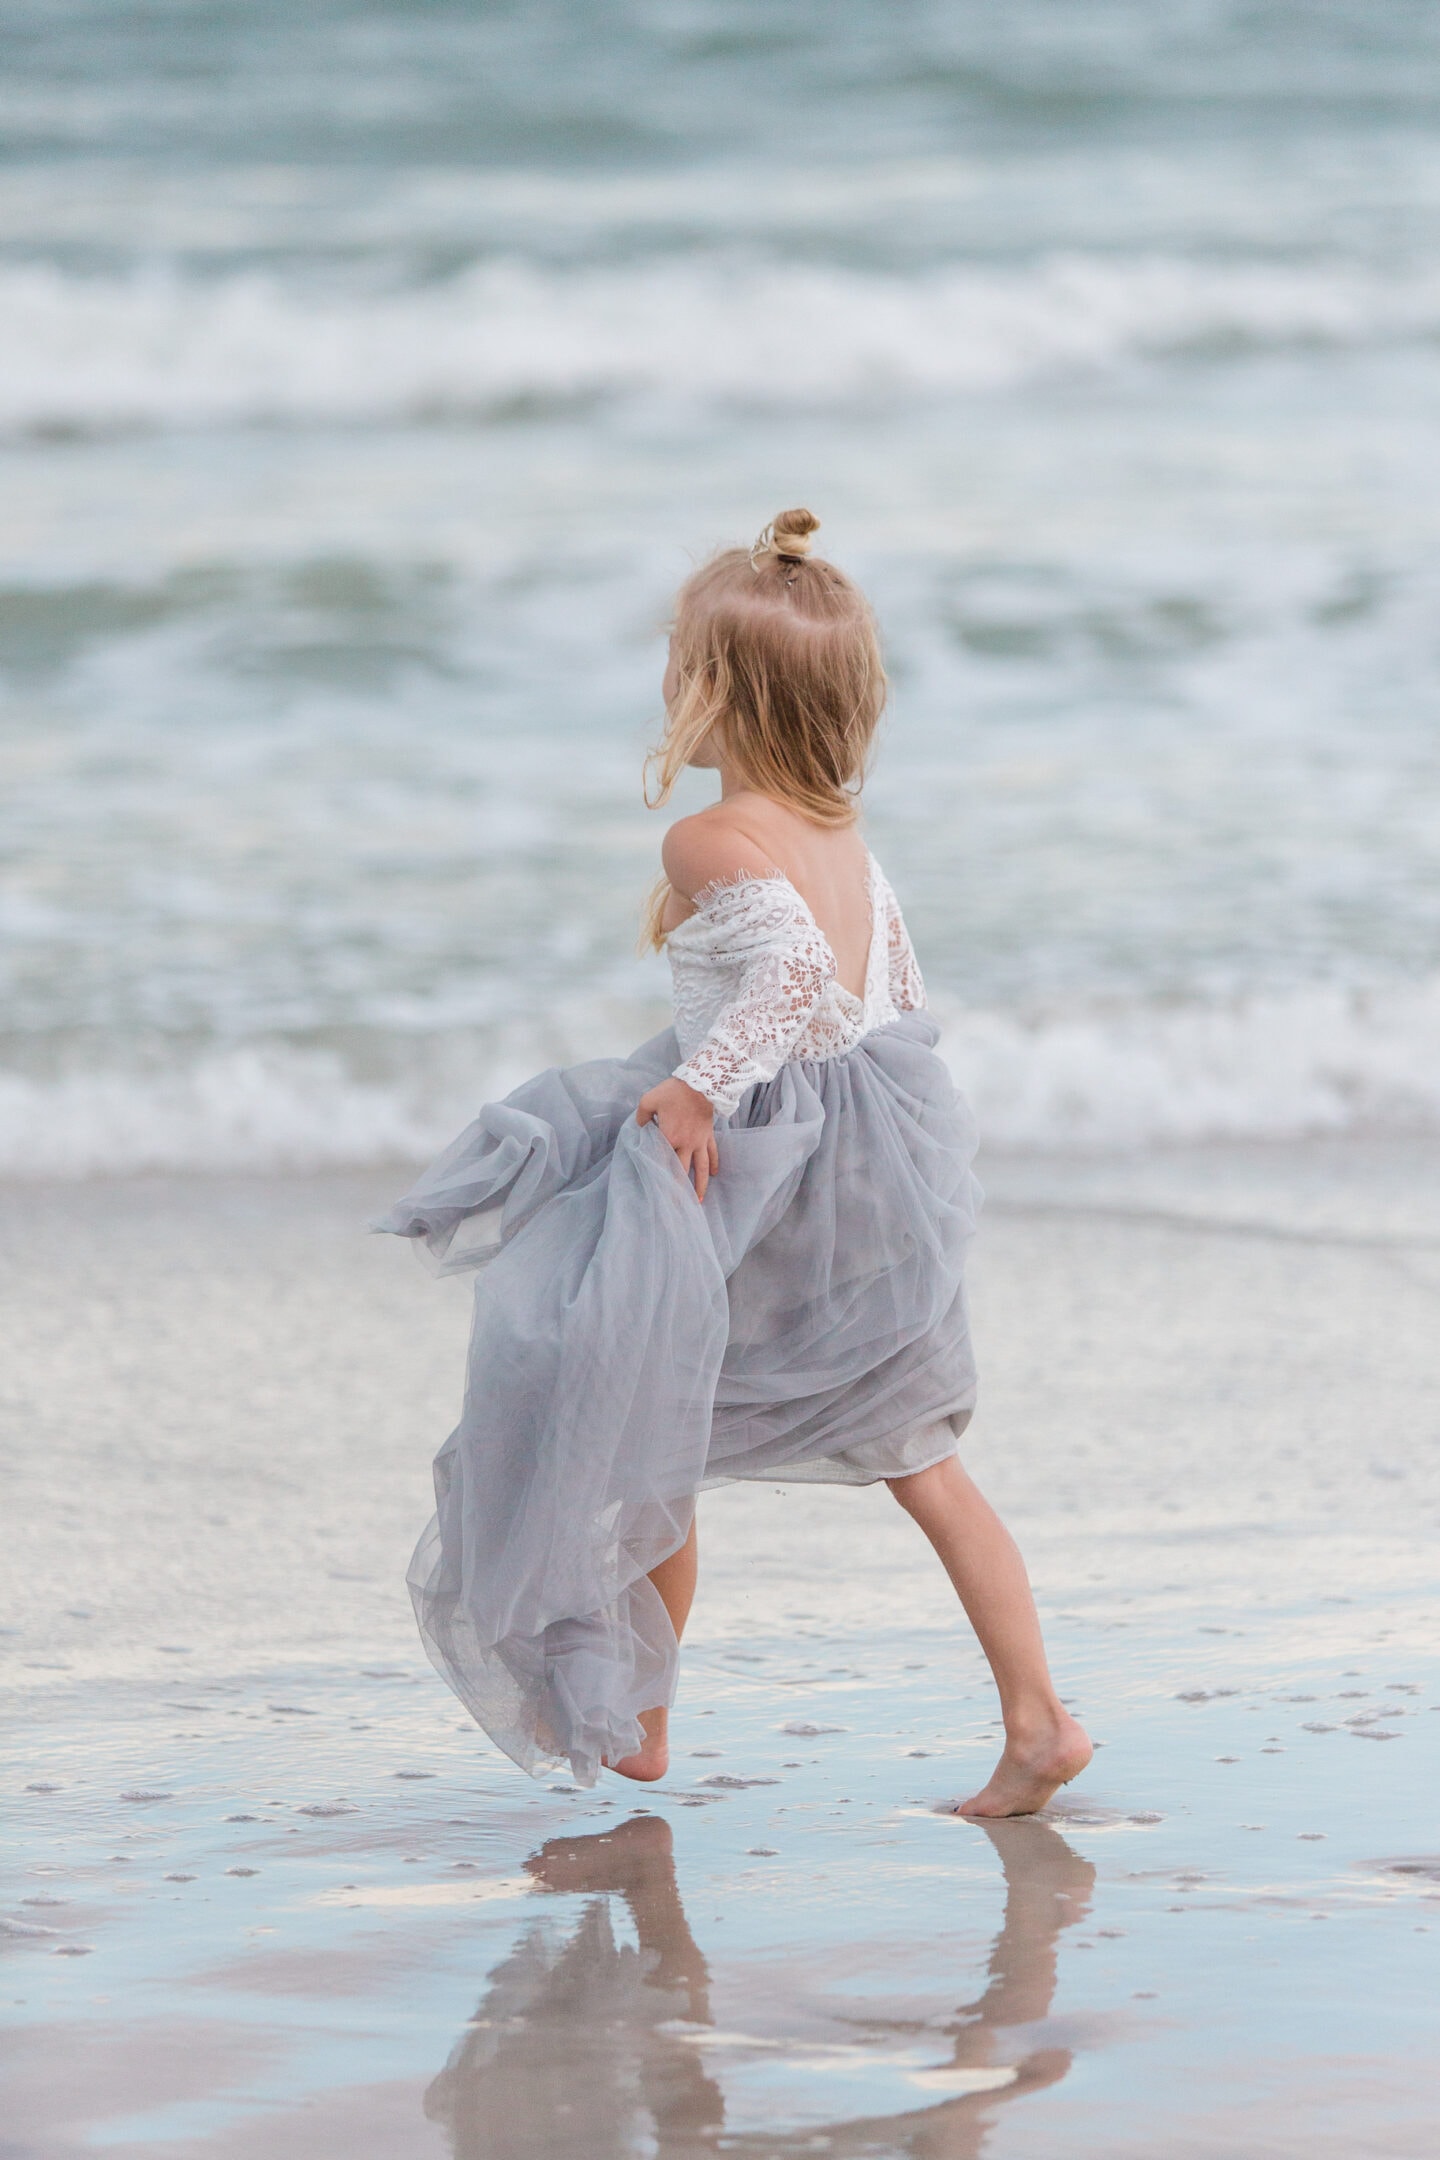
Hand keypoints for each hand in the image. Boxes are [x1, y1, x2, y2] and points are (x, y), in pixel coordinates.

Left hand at [636, 1076, 717, 1201]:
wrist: (701, 1083)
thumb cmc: (673, 1092)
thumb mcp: (648, 1100)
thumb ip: (642, 1117)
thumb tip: (641, 1126)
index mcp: (668, 1137)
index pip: (662, 1161)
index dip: (659, 1177)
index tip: (657, 1192)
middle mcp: (685, 1144)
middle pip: (681, 1171)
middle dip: (679, 1190)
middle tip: (677, 1206)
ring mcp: (699, 1141)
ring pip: (700, 1168)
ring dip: (700, 1185)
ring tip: (698, 1200)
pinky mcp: (708, 1135)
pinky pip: (712, 1153)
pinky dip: (714, 1164)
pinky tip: (715, 1174)